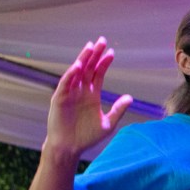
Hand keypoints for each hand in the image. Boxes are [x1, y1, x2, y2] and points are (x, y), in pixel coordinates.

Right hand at [43, 37, 131, 157]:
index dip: (104, 63)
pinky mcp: (59, 99)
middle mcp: (80, 91)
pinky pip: (65, 84)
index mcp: (92, 95)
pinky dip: (71, 75)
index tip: (112, 52)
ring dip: (83, 59)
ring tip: (90, 47)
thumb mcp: (107, 123)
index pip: (98, 74)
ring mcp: (70, 93)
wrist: (70, 148)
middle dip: (95, 55)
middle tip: (102, 41)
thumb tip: (130, 97)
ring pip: (77, 72)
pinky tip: (78, 66)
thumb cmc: (87, 137)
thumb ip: (118, 110)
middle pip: (88, 68)